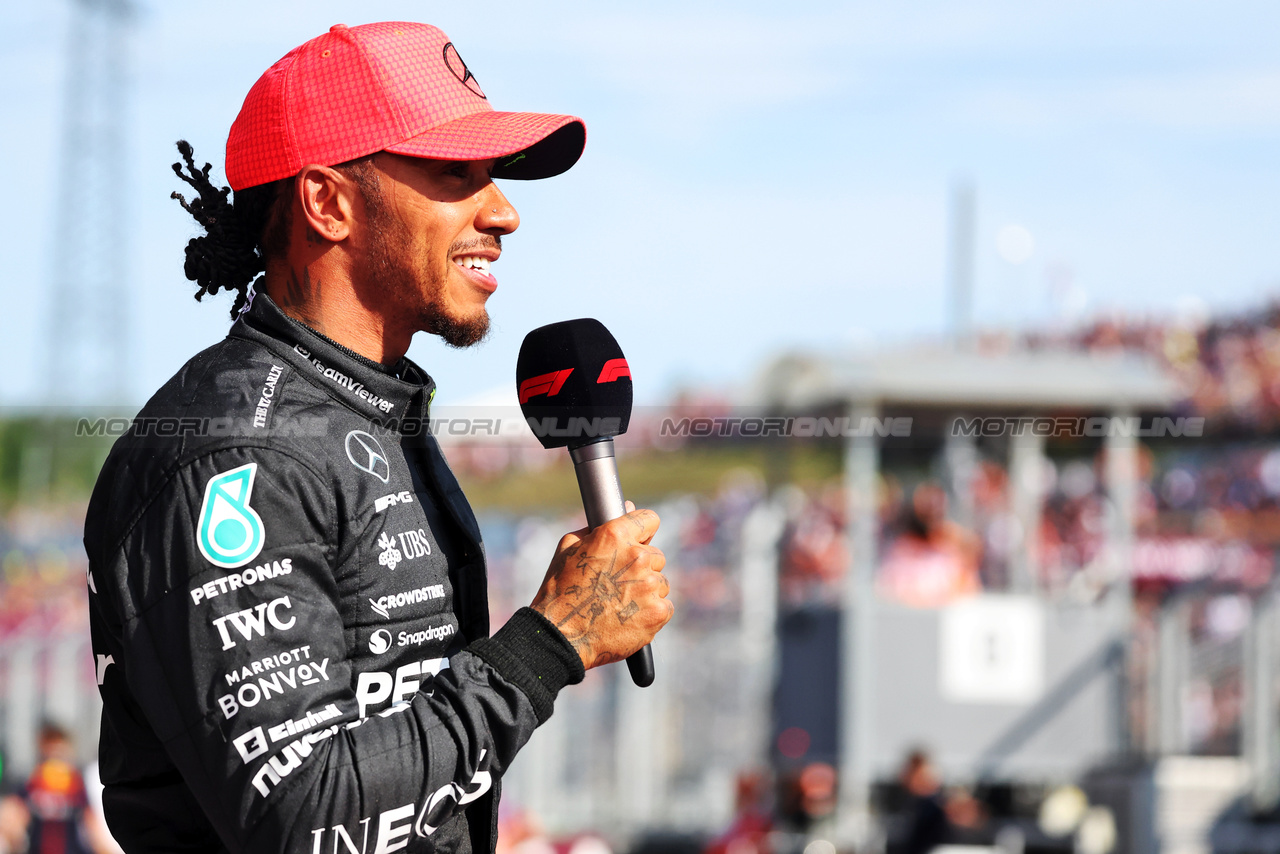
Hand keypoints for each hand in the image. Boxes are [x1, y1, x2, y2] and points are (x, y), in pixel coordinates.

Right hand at [530, 506, 672, 668]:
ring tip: (620, 603)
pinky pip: (665, 605)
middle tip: (618, 583)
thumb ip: (599, 526)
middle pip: (656, 555)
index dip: (643, 531)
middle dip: (641, 566)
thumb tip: (627, 506)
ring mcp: (650, 586)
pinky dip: (651, 612)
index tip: (639, 540)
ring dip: (647, 590)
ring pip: (660, 582)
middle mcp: (637, 557)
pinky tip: (629, 617)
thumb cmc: (560, 590)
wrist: (560, 635)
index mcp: (615, 536)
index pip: (649, 520)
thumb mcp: (569, 548)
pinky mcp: (658, 612)